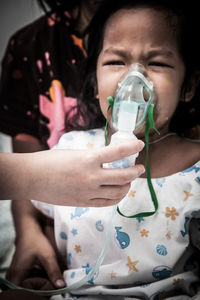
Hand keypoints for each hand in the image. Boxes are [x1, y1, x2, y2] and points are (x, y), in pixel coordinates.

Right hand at [6, 219, 65, 288]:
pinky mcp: (22, 273)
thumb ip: (54, 271)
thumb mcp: (47, 256)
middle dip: (44, 288)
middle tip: (55, 280)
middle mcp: (14, 280)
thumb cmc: (35, 240)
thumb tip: (62, 286)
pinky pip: (32, 282)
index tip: (53, 285)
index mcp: (16, 278)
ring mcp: (17, 277)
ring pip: (32, 288)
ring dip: (44, 283)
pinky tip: (47, 271)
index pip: (29, 295)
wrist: (29, 228)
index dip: (42, 292)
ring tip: (51, 274)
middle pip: (31, 292)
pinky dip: (41, 278)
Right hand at [29, 139, 144, 205]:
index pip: (118, 152)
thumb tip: (107, 161)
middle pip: (124, 176)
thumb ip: (93, 158)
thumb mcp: (75, 153)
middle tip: (140, 168)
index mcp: (88, 158)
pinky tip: (117, 192)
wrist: (32, 178)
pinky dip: (116, 197)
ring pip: (118, 192)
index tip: (140, 145)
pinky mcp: (83, 203)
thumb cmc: (50, 161)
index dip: (133, 147)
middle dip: (136, 172)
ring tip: (129, 181)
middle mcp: (91, 177)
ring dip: (128, 185)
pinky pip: (107, 203)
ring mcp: (88, 192)